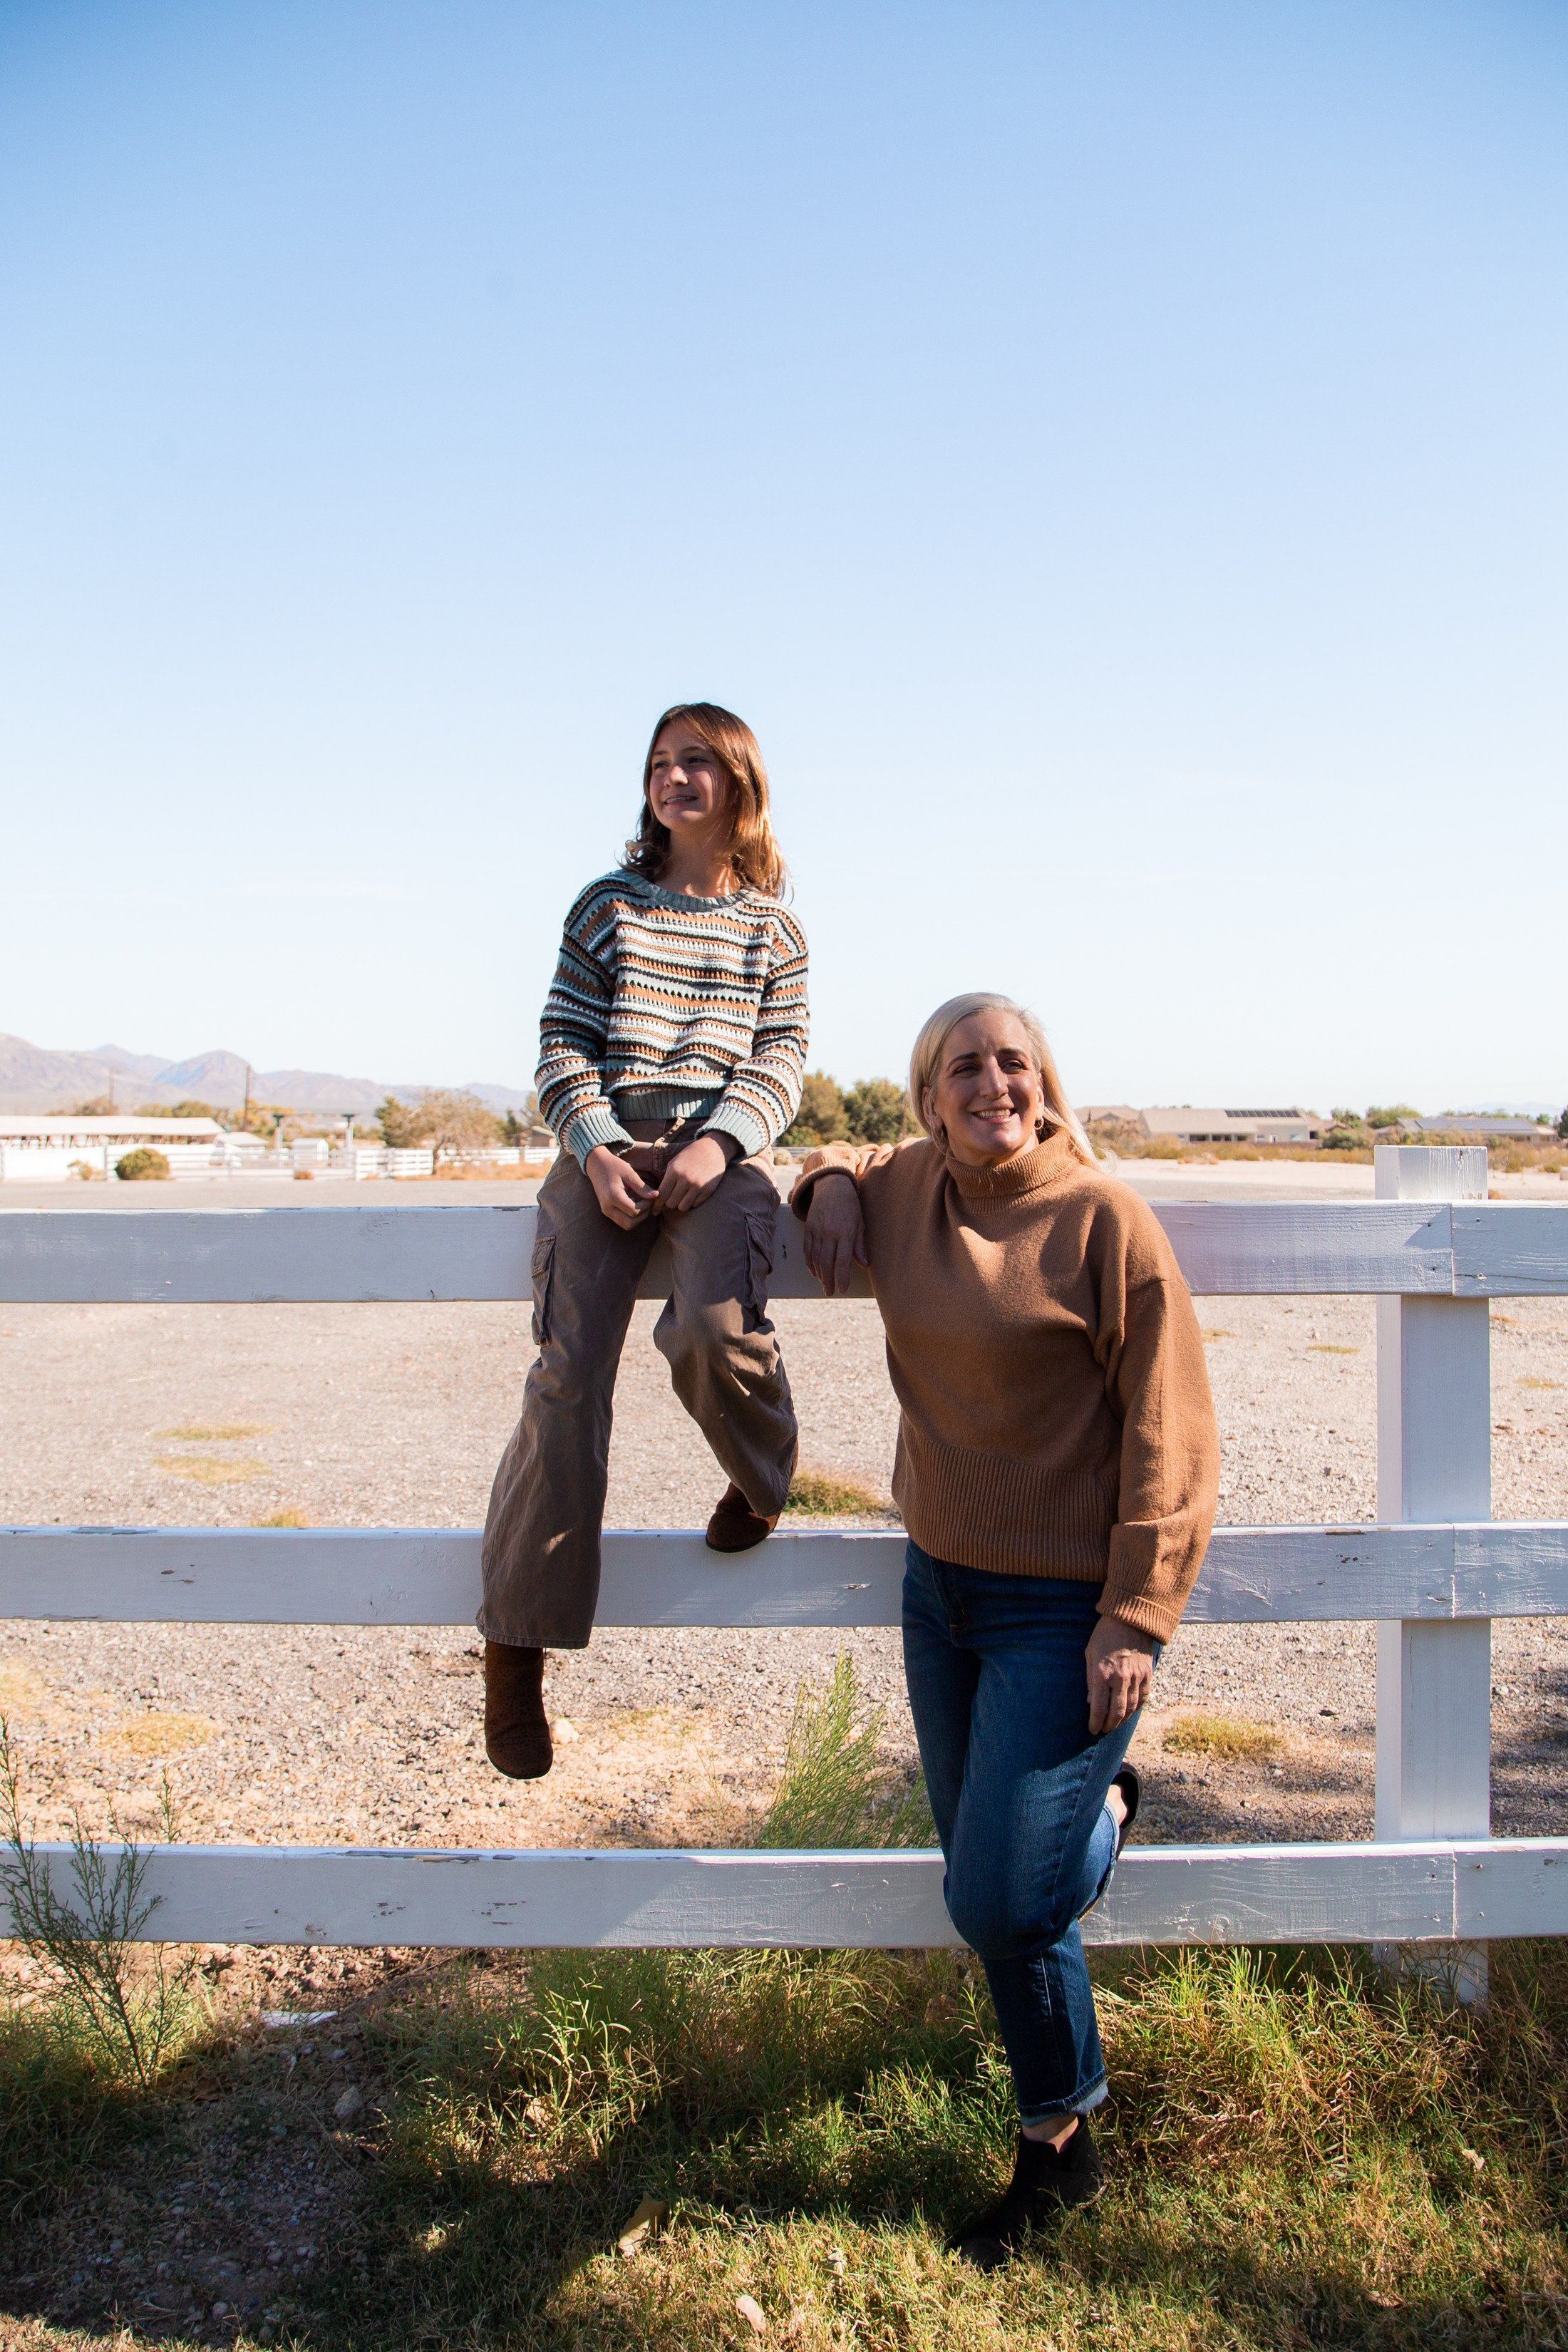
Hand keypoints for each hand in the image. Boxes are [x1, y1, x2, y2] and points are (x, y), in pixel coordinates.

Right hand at [585, 1144, 657, 1229]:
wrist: (596, 1165)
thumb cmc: (613, 1166)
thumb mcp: (629, 1174)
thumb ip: (642, 1187)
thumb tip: (656, 1195)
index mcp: (613, 1196)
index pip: (634, 1212)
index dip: (646, 1206)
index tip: (651, 1196)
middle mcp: (607, 1207)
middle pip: (630, 1223)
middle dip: (643, 1215)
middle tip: (648, 1202)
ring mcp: (606, 1211)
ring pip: (626, 1225)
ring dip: (638, 1218)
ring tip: (642, 1203)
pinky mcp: (607, 1212)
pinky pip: (622, 1222)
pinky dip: (631, 1217)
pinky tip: (634, 1203)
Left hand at [655, 1132, 732, 1213]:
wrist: (713, 1149)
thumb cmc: (690, 1156)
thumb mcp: (674, 1163)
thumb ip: (666, 1179)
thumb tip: (658, 1198)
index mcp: (674, 1171)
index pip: (661, 1195)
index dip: (656, 1205)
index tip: (655, 1211)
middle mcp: (685, 1180)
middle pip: (671, 1204)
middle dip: (671, 1202)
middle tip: (674, 1197)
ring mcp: (698, 1186)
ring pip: (683, 1207)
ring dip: (682, 1204)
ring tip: (684, 1195)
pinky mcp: (708, 1190)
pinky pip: (695, 1205)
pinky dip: (693, 1202)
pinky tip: (694, 1193)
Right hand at [803, 1171, 866, 1295]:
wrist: (832, 1187)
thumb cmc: (850, 1206)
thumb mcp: (860, 1223)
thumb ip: (860, 1245)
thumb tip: (864, 1264)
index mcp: (845, 1232)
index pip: (842, 1260)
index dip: (841, 1277)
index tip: (842, 1289)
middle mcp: (830, 1232)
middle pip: (826, 1262)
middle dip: (828, 1280)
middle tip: (830, 1291)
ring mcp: (817, 1230)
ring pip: (815, 1257)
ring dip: (819, 1273)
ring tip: (823, 1284)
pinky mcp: (808, 1228)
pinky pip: (807, 1249)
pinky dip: (809, 1262)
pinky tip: (814, 1271)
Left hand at [1086, 1614, 1156, 1734]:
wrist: (1130, 1619)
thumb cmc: (1104, 1635)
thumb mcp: (1089, 1654)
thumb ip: (1090, 1680)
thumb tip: (1090, 1702)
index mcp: (1103, 1674)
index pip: (1099, 1708)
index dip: (1095, 1722)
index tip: (1092, 1730)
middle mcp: (1120, 1679)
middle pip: (1117, 1713)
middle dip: (1109, 1725)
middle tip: (1103, 1730)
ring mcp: (1136, 1677)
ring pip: (1132, 1709)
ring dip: (1123, 1720)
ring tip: (1115, 1724)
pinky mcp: (1148, 1674)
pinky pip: (1144, 1698)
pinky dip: (1137, 1709)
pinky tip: (1130, 1713)